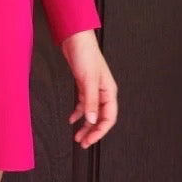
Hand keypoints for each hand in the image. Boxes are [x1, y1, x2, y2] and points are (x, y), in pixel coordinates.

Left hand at [61, 29, 117, 148]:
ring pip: (91, 113)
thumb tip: (91, 119)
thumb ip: (90, 101)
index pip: (109, 118)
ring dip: (85, 125)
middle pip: (100, 118)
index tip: (89, 140)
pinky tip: (72, 119)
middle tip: (83, 142)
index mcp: (109, 91)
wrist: (75, 39)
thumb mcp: (88, 80)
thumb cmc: (86, 54)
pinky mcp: (84, 86)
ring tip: (77, 135)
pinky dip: (78, 113)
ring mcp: (93, 89)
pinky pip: (83, 104)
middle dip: (92, 131)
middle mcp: (103, 92)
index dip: (100, 131)